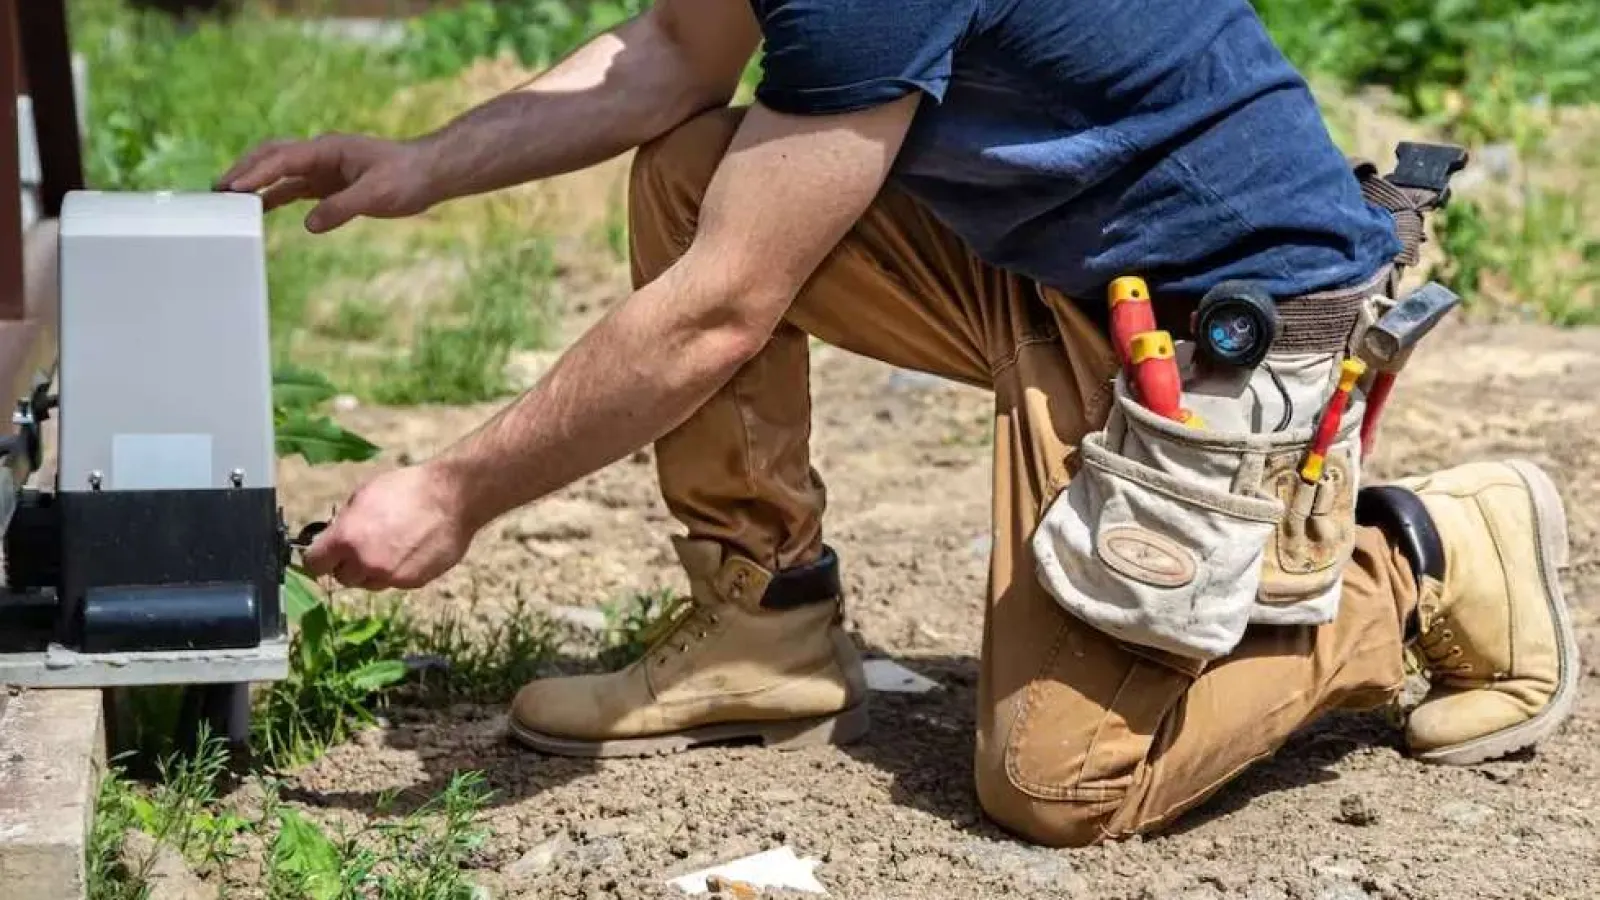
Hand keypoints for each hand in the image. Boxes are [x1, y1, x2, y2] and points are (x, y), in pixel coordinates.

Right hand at [214, 133, 436, 232]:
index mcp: (328, 149)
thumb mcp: (377, 195)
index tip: (233, 188)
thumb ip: (342, 208)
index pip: (283, 159)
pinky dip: (274, 196)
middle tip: (216, 191)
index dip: (257, 173)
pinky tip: (259, 209)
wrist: (431, 173)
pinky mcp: (329, 183)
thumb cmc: (408, 177)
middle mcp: (321, 154)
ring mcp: (324, 168)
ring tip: (227, 200)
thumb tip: (309, 224)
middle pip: (271, 157)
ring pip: (279, 172)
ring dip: (254, 183)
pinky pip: (294, 187)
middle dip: (243, 171)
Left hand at [302, 462, 476, 590]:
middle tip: (364, 546)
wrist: (451, 497)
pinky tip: (411, 550)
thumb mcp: (363, 496)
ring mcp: (390, 576)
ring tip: (391, 547)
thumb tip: (332, 539)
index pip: (314, 564)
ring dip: (373, 570)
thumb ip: (344, 524)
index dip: (318, 558)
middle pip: (342, 577)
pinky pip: (395, 582)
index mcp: (345, 539)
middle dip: (348, 564)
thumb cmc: (406, 488)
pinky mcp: (412, 582)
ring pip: (369, 583)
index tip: (324, 554)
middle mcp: (364, 563)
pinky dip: (398, 571)